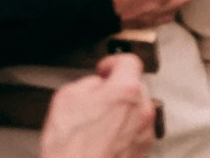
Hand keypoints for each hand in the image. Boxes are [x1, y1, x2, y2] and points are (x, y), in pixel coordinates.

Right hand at [40, 54, 155, 157]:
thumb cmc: (70, 149)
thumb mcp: (65, 99)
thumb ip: (86, 83)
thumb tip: (94, 85)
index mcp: (125, 90)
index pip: (129, 61)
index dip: (114, 62)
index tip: (106, 68)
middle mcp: (141, 110)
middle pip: (135, 87)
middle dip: (117, 90)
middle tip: (97, 100)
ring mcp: (144, 132)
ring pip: (136, 111)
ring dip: (121, 113)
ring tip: (97, 126)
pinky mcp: (142, 152)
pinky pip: (136, 133)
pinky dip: (123, 133)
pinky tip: (103, 141)